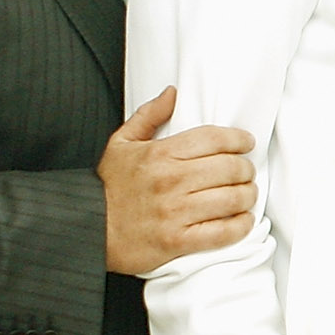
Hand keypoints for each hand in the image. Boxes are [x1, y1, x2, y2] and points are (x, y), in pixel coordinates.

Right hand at [100, 86, 256, 275]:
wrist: (87, 229)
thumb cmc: (108, 187)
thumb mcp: (121, 143)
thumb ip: (149, 116)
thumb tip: (172, 93)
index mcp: (160, 154)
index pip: (214, 139)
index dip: (238, 139)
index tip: (246, 143)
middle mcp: (171, 180)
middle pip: (230, 168)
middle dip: (245, 169)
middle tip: (245, 172)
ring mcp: (175, 212)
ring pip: (232, 198)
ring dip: (247, 196)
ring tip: (246, 194)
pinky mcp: (178, 241)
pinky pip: (223, 232)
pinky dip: (240, 225)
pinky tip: (242, 220)